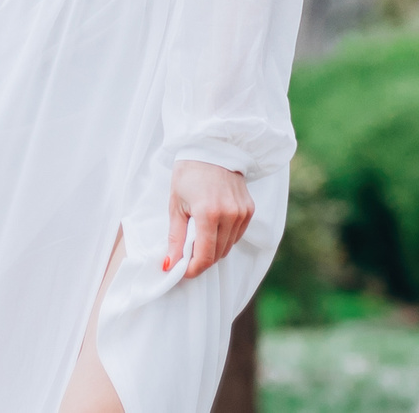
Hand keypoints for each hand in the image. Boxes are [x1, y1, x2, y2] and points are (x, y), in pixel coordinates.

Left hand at [161, 159, 252, 278]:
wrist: (211, 147)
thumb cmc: (189, 173)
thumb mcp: (176, 205)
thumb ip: (175, 238)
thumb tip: (169, 265)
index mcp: (208, 213)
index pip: (204, 256)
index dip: (192, 270)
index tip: (181, 271)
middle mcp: (229, 214)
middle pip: (217, 255)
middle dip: (200, 260)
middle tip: (186, 256)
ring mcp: (242, 212)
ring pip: (228, 247)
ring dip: (213, 250)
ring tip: (198, 240)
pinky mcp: (249, 209)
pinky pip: (237, 235)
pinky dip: (225, 238)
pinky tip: (213, 228)